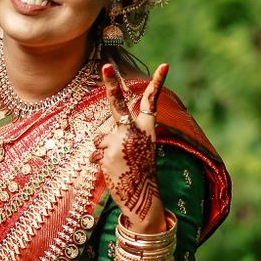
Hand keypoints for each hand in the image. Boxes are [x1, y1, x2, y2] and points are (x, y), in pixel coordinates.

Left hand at [93, 62, 168, 229]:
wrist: (141, 196)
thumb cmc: (138, 169)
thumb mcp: (138, 147)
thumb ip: (123, 134)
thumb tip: (98, 135)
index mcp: (147, 128)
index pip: (152, 101)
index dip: (158, 83)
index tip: (165, 65)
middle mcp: (135, 131)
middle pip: (119, 103)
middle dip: (111, 83)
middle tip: (106, 65)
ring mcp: (121, 140)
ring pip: (101, 137)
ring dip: (104, 150)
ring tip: (118, 163)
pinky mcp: (109, 152)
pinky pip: (95, 152)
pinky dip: (99, 162)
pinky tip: (113, 170)